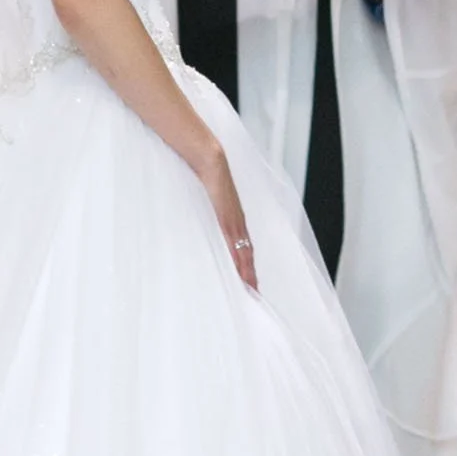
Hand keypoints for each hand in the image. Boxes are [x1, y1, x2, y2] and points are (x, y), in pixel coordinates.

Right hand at [196, 145, 257, 290]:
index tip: (250, 280)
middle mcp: (238, 223)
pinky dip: (239, 259)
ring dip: (248, 272)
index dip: (247, 265)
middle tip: (254, 293)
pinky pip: (235, 244)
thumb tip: (202, 218)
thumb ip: (208, 211)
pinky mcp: (228, 219)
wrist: (211, 162)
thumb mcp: (208, 200)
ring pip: (244, 252)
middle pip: (248, 254)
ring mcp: (235, 221)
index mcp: (234, 219)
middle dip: (251, 274)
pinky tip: (240, 271)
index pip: (244, 247)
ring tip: (251, 289)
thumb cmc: (207, 178)